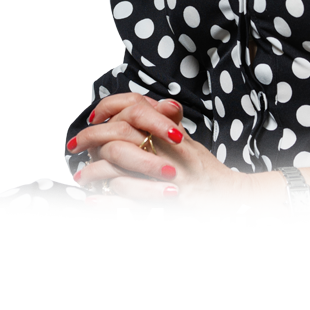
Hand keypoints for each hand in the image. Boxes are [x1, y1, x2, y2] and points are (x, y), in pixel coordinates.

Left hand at [70, 93, 255, 220]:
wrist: (234, 202)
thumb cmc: (209, 174)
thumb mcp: (190, 143)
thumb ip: (169, 125)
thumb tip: (155, 105)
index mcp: (172, 134)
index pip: (136, 108)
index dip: (110, 108)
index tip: (94, 116)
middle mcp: (169, 152)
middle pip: (121, 136)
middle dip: (92, 140)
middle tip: (76, 145)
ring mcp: (168, 180)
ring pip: (120, 170)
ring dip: (95, 173)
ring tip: (80, 177)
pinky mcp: (168, 205)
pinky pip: (130, 203)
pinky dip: (109, 202)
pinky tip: (93, 199)